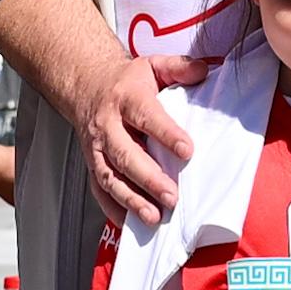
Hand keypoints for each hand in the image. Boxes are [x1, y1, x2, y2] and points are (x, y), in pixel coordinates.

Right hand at [82, 45, 203, 221]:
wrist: (87, 86)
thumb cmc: (127, 82)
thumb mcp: (153, 65)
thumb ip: (179, 68)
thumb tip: (203, 71)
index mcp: (126, 98)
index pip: (146, 116)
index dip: (166, 134)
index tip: (187, 151)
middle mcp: (108, 125)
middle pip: (126, 154)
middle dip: (149, 178)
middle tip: (172, 196)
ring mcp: (97, 148)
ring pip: (111, 177)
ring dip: (131, 199)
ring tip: (154, 217)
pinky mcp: (93, 164)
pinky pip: (99, 190)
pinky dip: (113, 208)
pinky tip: (129, 223)